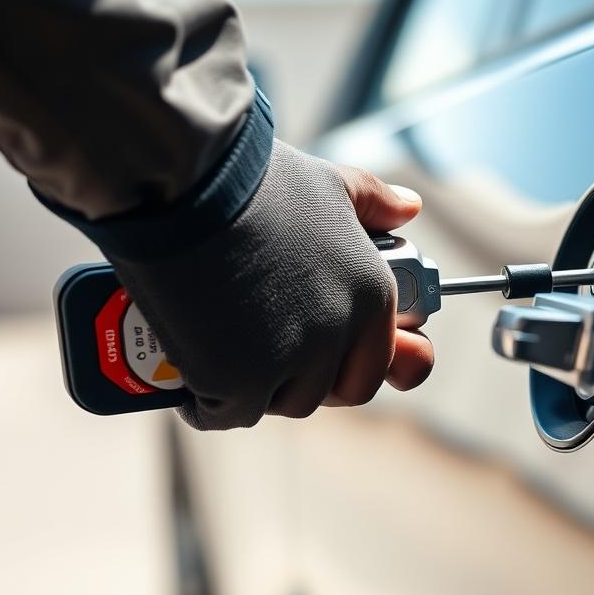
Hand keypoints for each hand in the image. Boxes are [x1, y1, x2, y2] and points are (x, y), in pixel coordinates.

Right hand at [109, 139, 433, 429]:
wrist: (184, 184)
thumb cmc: (254, 180)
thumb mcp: (330, 183)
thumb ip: (375, 203)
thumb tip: (409, 209)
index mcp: (373, 294)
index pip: (375, 368)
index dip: (346, 370)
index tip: (320, 362)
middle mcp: (340, 334)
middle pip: (324, 393)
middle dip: (296, 382)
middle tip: (259, 351)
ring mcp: (289, 361)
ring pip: (277, 405)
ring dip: (252, 391)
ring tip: (223, 352)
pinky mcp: (237, 381)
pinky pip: (226, 414)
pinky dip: (207, 404)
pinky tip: (192, 379)